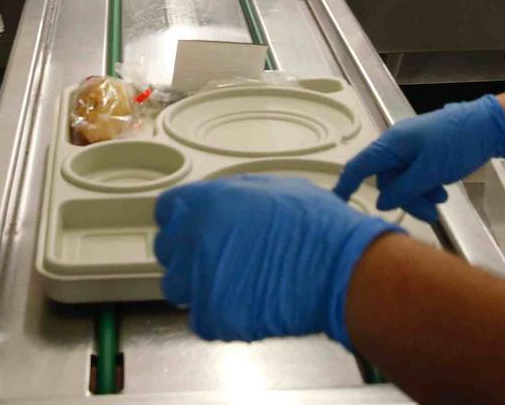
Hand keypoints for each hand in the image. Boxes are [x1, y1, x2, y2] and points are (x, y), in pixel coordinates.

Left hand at [155, 175, 399, 347]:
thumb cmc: (315, 225)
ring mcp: (199, 282)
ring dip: (198, 284)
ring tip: (233, 282)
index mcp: (205, 203)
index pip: (167, 210)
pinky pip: (201, 317)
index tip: (193, 226)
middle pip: (168, 249)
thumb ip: (235, 194)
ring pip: (178, 286)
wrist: (337, 269)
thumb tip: (226, 201)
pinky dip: (219, 313)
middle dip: (189, 252)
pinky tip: (246, 301)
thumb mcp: (274, 185)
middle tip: (219, 255)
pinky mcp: (211, 318)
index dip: (182, 218)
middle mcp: (193, 240)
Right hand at [333, 95, 504, 222]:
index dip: (346, 184)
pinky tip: (442, 193)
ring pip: (404, 183)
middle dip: (406, 199)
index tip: (337, 204)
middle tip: (430, 212)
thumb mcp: (430, 170)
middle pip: (388, 182)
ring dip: (419, 196)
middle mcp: (397, 147)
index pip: (360, 166)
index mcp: (392, 144)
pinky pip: (416, 177)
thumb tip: (381, 203)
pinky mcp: (425, 156)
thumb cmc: (457, 142)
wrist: (486, 127)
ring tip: (440, 201)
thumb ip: (404, 189)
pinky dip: (427, 188)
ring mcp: (411, 151)